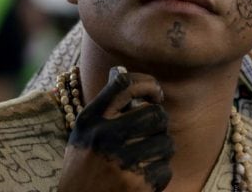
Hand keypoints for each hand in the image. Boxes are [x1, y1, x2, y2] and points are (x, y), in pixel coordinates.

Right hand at [58, 68, 173, 191]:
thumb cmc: (85, 164)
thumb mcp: (85, 131)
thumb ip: (105, 103)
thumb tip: (122, 70)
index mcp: (90, 121)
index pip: (124, 84)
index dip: (148, 84)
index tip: (156, 94)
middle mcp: (104, 138)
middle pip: (156, 114)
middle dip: (159, 122)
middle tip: (152, 131)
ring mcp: (122, 162)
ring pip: (166, 142)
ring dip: (160, 150)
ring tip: (144, 157)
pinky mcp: (138, 185)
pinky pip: (166, 168)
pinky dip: (159, 173)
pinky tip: (142, 177)